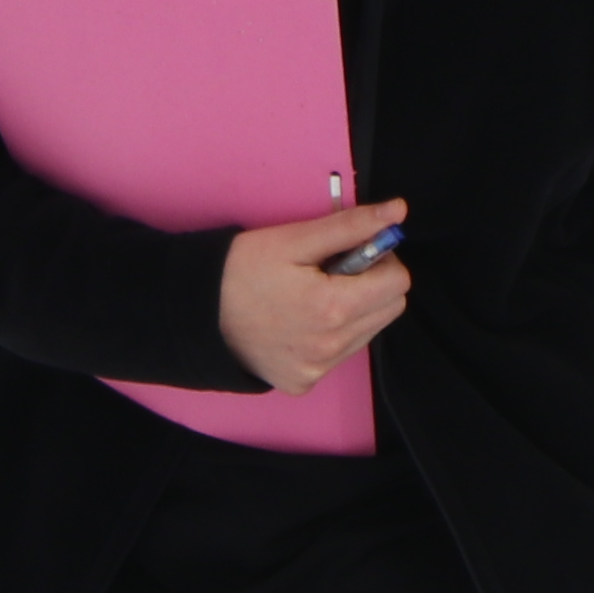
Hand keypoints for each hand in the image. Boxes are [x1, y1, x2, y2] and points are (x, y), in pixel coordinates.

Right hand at [214, 202, 413, 392]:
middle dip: (372, 284)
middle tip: (333, 271)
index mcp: (334, 307)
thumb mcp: (294, 239)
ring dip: (353, 309)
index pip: (398, 281)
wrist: (195, 314)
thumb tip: (397, 211)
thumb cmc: (240, 270)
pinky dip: (331, 334)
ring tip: (312, 295)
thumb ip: (351, 226)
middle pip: (390, 309)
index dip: (381, 258)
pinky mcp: (303, 381)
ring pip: (368, 332)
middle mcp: (331, 345)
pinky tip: (300, 320)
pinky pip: (340, 354)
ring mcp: (318, 369)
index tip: (353, 251)